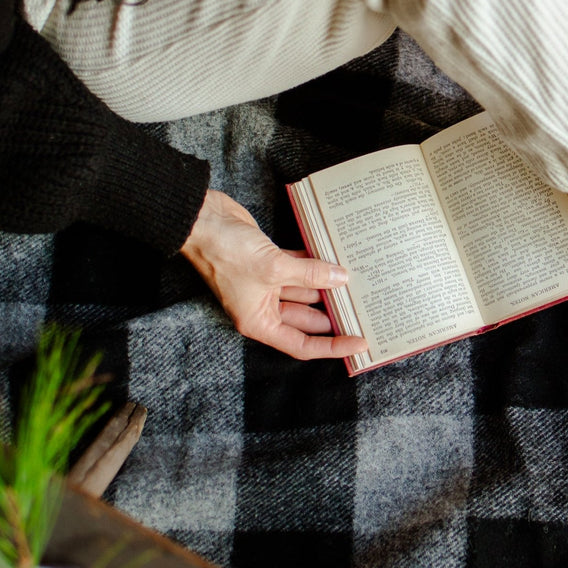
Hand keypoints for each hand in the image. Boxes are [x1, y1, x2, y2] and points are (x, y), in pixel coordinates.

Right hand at [181, 189, 368, 359]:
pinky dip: (315, 264)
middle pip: (306, 319)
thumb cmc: (225, 252)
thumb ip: (311, 275)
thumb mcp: (274, 268)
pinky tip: (336, 259)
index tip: (358, 343)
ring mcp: (266, 283)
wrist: (202, 221)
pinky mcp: (268, 262)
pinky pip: (298, 268)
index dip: (332, 347)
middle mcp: (262, 307)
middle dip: (334, 315)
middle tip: (364, 311)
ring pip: (305, 291)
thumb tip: (340, 279)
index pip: (301, 344)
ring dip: (327, 286)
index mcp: (258, 322)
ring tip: (357, 284)